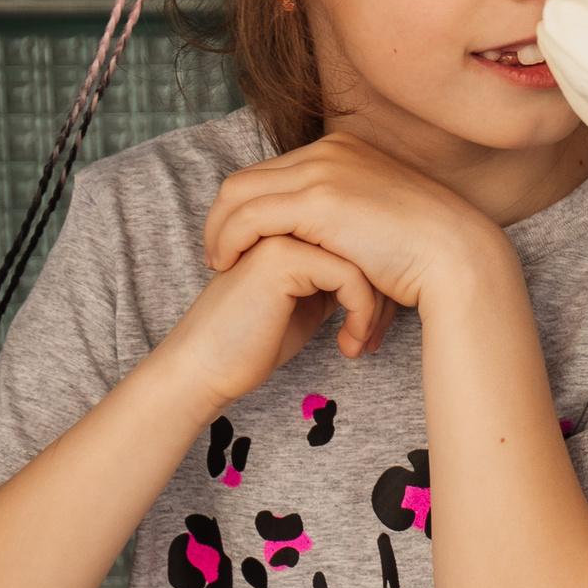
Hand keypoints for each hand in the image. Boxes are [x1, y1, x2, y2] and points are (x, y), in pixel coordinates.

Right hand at [157, 234, 390, 414]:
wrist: (204, 369)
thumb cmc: (253, 342)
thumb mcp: (307, 301)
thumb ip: (335, 275)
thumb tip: (381, 271)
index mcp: (287, 224)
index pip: (354, 237)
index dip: (377, 280)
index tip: (377, 324)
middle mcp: (282, 218)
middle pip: (362, 241)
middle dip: (383, 291)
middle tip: (377, 335)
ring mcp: (279, 231)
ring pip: (362, 257)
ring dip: (373, 306)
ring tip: (362, 342)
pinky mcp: (281, 256)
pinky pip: (349, 276)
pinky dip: (360, 313)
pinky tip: (348, 345)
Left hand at [202, 134, 513, 321]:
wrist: (457, 255)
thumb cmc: (426, 251)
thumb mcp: (380, 219)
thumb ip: (347, 216)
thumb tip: (329, 238)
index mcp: (345, 149)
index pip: (272, 171)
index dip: (246, 207)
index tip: (239, 242)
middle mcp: (330, 150)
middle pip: (247, 177)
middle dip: (222, 218)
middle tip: (218, 255)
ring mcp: (323, 170)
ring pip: (238, 194)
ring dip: (218, 230)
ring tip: (219, 263)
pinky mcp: (317, 200)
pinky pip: (248, 216)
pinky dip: (228, 239)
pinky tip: (228, 264)